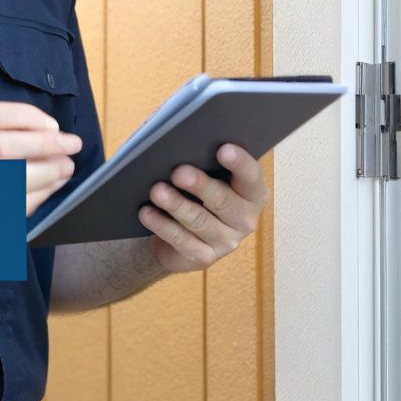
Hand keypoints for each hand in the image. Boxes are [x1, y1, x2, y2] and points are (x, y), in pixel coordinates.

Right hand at [0, 101, 82, 215]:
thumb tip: (48, 132)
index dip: (29, 118)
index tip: (53, 125)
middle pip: (3, 147)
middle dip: (45, 145)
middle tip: (72, 145)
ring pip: (7, 179)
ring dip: (47, 173)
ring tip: (66, 168)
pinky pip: (7, 208)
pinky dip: (36, 198)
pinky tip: (50, 189)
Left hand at [138, 143, 269, 273]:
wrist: (184, 234)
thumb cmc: (197, 193)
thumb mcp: (209, 176)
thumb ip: (206, 161)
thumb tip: (183, 141)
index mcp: (253, 193)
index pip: (251, 176)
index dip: (239, 163)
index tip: (223, 149)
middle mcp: (245, 219)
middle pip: (223, 200)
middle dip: (200, 185)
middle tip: (178, 172)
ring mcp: (226, 242)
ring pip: (199, 221)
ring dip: (176, 205)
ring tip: (156, 190)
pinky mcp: (204, 258)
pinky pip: (181, 240)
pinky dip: (161, 225)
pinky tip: (147, 212)